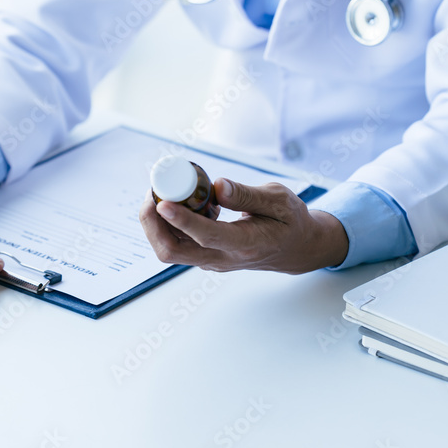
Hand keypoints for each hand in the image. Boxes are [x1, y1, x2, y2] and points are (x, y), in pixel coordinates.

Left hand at [139, 179, 348, 274]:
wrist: (295, 248)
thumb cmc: (289, 221)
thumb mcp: (279, 201)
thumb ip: (247, 194)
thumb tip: (217, 186)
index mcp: (245, 245)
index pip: (207, 236)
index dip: (181, 219)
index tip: (163, 202)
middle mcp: (222, 258)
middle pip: (173, 251)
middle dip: (153, 222)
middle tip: (153, 191)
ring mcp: (210, 260)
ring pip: (169, 249)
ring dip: (156, 222)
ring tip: (162, 191)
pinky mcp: (203, 256)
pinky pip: (176, 243)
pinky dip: (166, 222)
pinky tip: (178, 200)